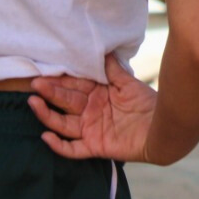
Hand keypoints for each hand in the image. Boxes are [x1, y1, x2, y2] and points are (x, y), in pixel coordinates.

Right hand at [30, 55, 159, 162]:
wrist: (164, 126)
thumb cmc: (147, 104)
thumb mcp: (127, 83)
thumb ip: (112, 69)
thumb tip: (102, 49)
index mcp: (96, 94)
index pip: (73, 86)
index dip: (59, 80)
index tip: (43, 72)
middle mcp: (89, 111)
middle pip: (65, 102)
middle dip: (49, 93)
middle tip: (35, 85)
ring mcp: (90, 129)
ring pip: (62, 123)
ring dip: (47, 115)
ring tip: (34, 104)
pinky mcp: (95, 146)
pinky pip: (72, 149)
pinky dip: (58, 145)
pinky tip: (46, 136)